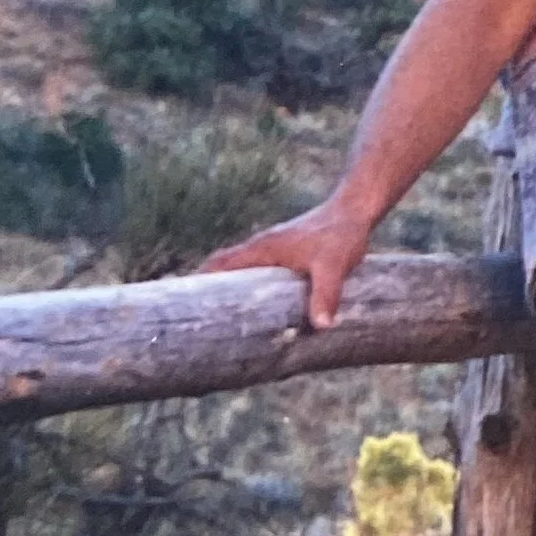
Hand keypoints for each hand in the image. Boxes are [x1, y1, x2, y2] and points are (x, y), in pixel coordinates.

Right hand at [200, 200, 375, 331]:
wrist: (355, 209)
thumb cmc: (341, 235)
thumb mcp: (333, 267)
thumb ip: (326, 295)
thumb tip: (322, 326)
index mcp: (262, 249)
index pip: (219, 265)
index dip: (199, 282)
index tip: (180, 304)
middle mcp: (261, 246)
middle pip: (222, 266)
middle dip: (207, 288)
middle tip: (195, 318)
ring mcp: (273, 247)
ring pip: (239, 267)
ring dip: (227, 286)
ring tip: (218, 316)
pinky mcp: (286, 250)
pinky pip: (256, 267)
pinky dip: (247, 282)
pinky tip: (255, 301)